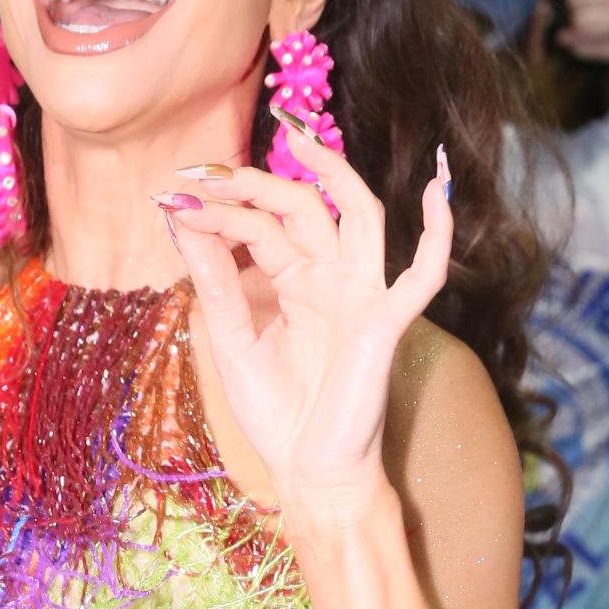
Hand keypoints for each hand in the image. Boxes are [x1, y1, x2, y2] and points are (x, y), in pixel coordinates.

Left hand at [155, 123, 452, 515]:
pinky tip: (435, 189)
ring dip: (332, 172)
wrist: (308, 472)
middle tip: (205, 171)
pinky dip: (437, 232)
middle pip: (303, 207)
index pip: (260, 225)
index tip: (171, 198)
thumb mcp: (231, 340)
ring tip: (296, 135)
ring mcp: (361, 295)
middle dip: (256, 182)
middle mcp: (331, 278)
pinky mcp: (385, 322)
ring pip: (357, 215)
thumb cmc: (278, 413)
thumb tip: (182, 219)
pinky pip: (423, 273)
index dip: (218, 208)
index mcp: (295, 282)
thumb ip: (214, 281)